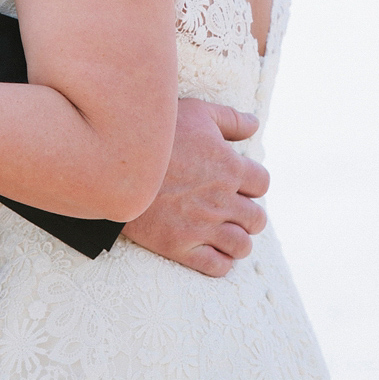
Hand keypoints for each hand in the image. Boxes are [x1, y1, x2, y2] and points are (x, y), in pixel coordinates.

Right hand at [122, 97, 268, 277]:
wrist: (116, 161)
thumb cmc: (160, 133)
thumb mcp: (198, 112)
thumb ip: (231, 120)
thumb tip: (255, 124)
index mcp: (229, 167)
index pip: (262, 184)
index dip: (253, 184)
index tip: (239, 184)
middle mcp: (221, 199)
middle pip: (256, 219)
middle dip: (248, 215)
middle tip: (233, 211)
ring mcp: (202, 226)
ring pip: (241, 246)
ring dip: (237, 241)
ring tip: (225, 233)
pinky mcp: (180, 246)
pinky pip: (216, 266)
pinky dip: (220, 262)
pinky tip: (211, 250)